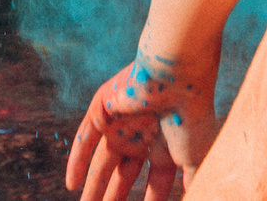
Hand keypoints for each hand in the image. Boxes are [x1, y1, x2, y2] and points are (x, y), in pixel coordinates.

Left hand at [66, 49, 215, 200]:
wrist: (177, 77)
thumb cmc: (191, 117)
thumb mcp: (196, 159)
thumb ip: (192, 182)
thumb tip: (194, 198)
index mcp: (166, 146)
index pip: (156, 181)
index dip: (151, 200)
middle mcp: (142, 135)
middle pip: (124, 174)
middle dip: (115, 197)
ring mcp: (121, 124)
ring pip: (103, 161)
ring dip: (93, 187)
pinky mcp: (102, 111)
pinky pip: (84, 140)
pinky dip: (76, 162)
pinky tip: (70, 184)